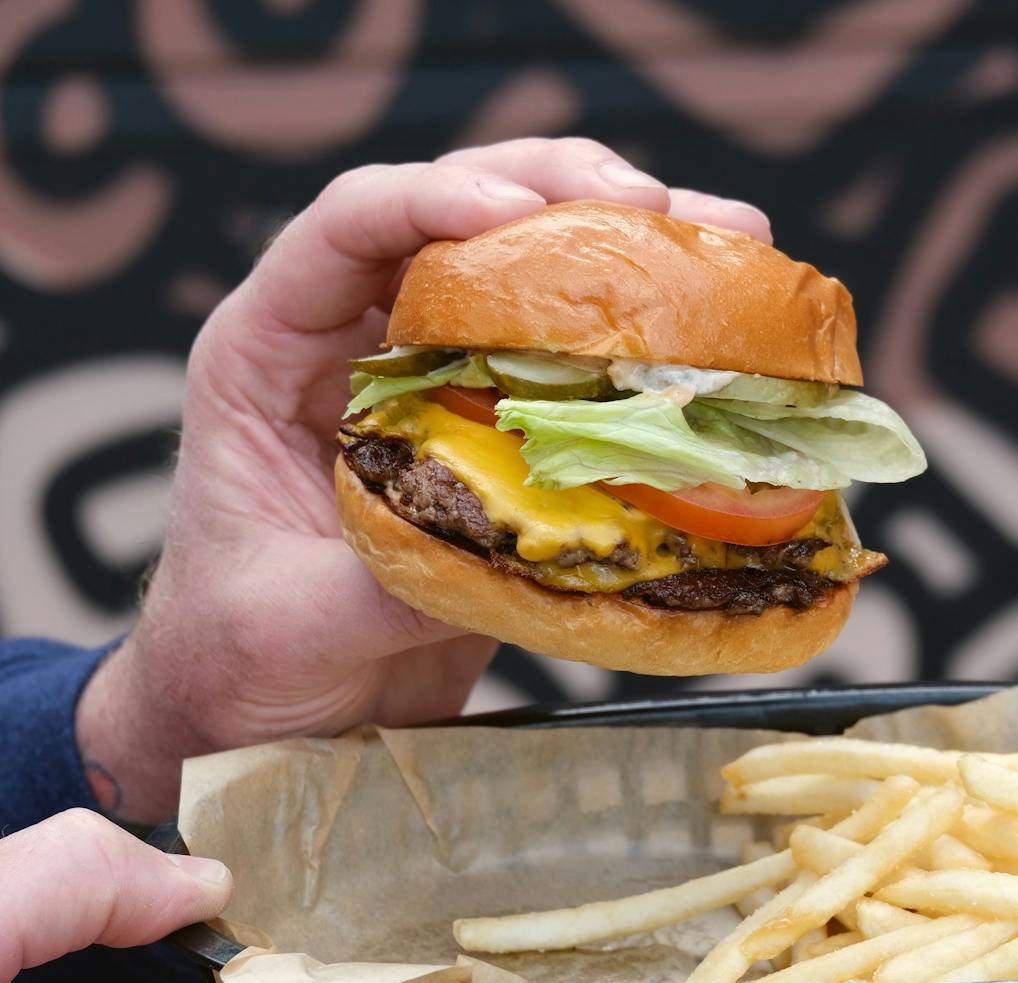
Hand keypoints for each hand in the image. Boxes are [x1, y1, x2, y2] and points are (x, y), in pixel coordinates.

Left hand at [77, 139, 771, 824]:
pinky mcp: (498, 429)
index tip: (512, 207)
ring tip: (727, 233)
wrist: (273, 706)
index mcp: (272, 353)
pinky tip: (715, 323)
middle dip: (558, 189)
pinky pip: (574, 357)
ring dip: (623, 240)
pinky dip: (643, 334)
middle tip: (652, 206)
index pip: (346, 228)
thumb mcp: (292, 622)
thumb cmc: (238, 652)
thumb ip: (385, 579)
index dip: (428, 198)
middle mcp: (357, 340)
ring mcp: (435, 379)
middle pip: (457, 216)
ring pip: (527, 266)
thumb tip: (510, 543)